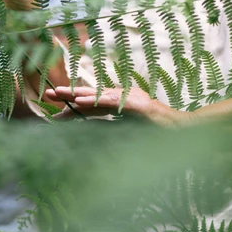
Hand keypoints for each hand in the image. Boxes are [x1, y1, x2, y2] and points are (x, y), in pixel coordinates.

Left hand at [45, 86, 179, 125]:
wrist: (182, 131)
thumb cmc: (159, 134)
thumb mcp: (131, 132)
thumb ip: (115, 130)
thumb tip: (95, 136)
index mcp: (120, 103)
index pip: (92, 104)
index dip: (73, 105)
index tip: (54, 108)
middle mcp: (123, 96)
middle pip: (91, 95)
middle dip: (69, 95)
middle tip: (48, 95)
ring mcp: (130, 98)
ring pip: (98, 95)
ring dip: (77, 94)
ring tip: (60, 94)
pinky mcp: (137, 104)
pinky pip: (112, 102)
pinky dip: (96, 100)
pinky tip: (82, 100)